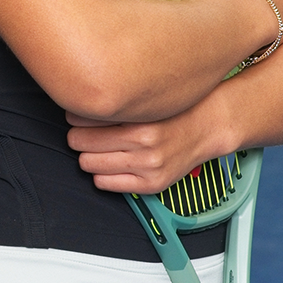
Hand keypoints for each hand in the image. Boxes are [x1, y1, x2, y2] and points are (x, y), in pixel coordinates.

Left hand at [67, 90, 232, 194]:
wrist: (207, 127)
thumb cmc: (172, 110)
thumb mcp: (143, 98)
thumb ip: (113, 102)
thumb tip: (76, 100)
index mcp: (139, 118)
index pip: (81, 118)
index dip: (76, 115)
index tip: (79, 115)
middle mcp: (144, 143)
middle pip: (79, 141)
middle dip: (79, 135)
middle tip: (86, 132)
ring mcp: (148, 166)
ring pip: (87, 163)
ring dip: (88, 155)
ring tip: (98, 147)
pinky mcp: (151, 184)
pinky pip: (103, 183)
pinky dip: (101, 173)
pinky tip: (110, 163)